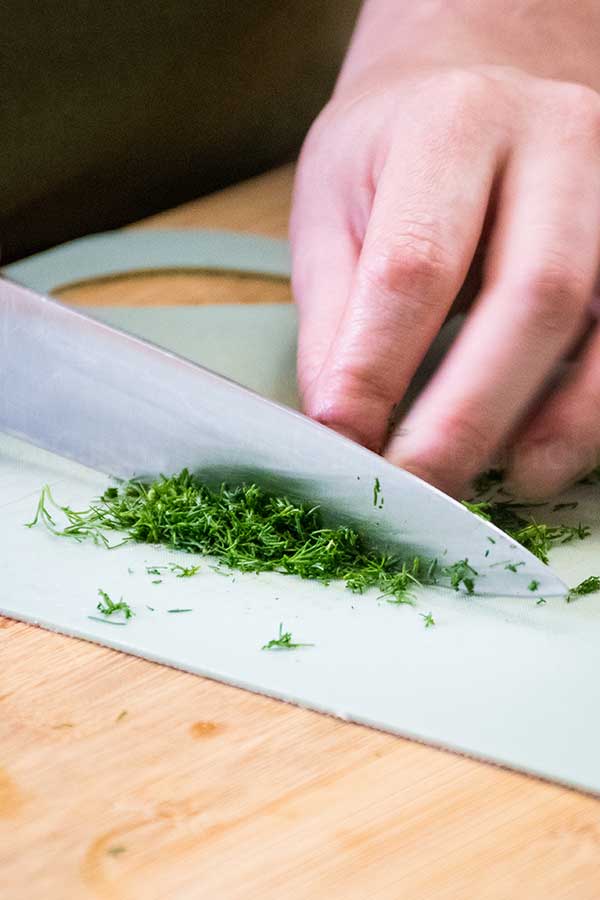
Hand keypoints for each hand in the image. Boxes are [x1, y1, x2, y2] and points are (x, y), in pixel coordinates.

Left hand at [291, 4, 599, 499]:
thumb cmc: (393, 152)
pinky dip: (591, 410)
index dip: (377, 368)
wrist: (478, 83)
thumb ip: (335, 315)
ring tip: (498, 483)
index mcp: (453, 123)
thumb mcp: (335, 207)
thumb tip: (341, 427)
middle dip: (470, 413)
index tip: (344, 442)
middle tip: (420, 487)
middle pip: (534, 295)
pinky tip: (546, 449)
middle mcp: (557, 142)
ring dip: (556, 425)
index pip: (416, 265)